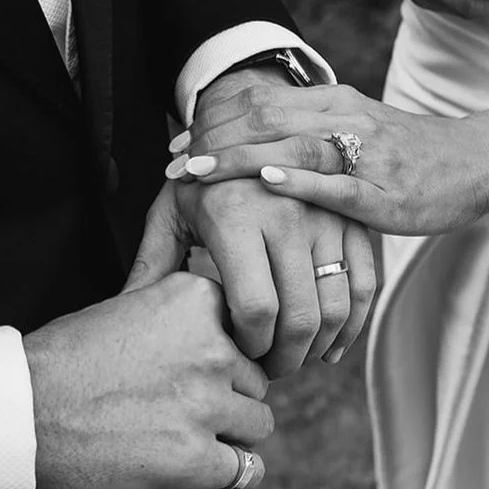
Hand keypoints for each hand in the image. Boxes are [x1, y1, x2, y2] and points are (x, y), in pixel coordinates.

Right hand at [25, 273, 271, 488]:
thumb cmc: (70, 357)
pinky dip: (233, 472)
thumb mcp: (136, 302)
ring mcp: (206, 403)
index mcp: (198, 299)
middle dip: (229, 393)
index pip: (247, 327)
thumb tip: (229, 330)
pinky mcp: (194, 458)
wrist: (24, 408)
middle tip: (188, 405)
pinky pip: (245, 469)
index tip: (199, 366)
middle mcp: (213, 347)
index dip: (227, 351)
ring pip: (257, 421)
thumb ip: (187, 312)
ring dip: (232, 431)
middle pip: (255, 377)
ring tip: (192, 433)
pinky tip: (213, 467)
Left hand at [140, 67, 377, 375]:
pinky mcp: (352, 217)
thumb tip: (123, 319)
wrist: (251, 119)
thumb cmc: (205, 178)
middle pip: (301, 315)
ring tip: (295, 355)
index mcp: (237, 217)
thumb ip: (152, 266)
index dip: (251, 345)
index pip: (256, 308)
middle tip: (269, 369)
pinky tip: (331, 344)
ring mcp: (327, 215)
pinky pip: (365, 283)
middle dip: (286, 358)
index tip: (240, 352)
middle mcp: (288, 214)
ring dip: (319, 346)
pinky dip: (353, 324)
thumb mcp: (172, 214)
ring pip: (337, 305)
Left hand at [176, 82, 488, 235]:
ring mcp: (366, 154)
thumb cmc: (411, 151)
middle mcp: (346, 119)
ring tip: (195, 171)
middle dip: (211, 139)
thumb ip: (315, 129)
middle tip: (170, 161)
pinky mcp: (385, 192)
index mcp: (335, 102)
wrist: (476, 160)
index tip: (178, 141)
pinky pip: (337, 183)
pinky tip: (267, 181)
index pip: (261, 101)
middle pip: (265, 117)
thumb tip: (259, 142)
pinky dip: (299, 180)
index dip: (213, 120)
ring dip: (237, 158)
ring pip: (292, 145)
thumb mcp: (359, 127)